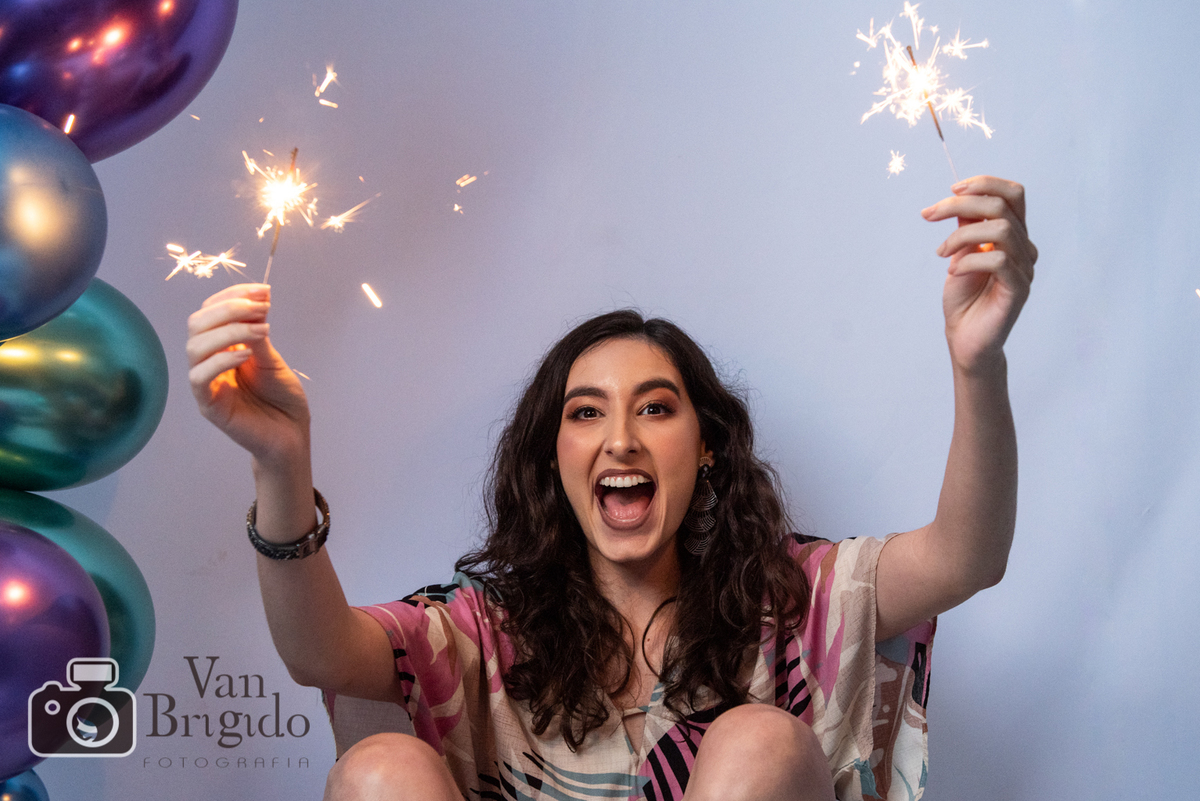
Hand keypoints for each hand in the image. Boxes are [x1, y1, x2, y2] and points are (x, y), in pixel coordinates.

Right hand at [186, 283, 309, 465]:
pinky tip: (246, 355)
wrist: (291, 432)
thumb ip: (257, 333)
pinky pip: (200, 377)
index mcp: (222, 345)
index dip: (233, 295)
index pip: (211, 311)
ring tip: (262, 331)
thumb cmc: (282, 397)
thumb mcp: (271, 358)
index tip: (263, 291)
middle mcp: (209, 360)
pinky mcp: (208, 404)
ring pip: (195, 347)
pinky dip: (221, 360)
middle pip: (197, 324)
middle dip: (228, 308)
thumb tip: (255, 302)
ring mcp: (206, 382)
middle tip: (261, 309)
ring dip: (229, 331)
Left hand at [922, 176, 1036, 372]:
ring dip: (961, 236)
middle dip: (960, 204)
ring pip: (1001, 230)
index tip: (951, 190)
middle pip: (1002, 206)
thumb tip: (960, 197)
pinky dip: (969, 260)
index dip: (984, 184)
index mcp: (1014, 234)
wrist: (965, 337)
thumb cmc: (963, 297)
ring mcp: (1025, 268)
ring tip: (941, 253)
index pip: (1013, 194)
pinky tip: (952, 272)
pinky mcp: (1019, 289)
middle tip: (929, 215)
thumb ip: (966, 226)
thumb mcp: (960, 253)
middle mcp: (1025, 247)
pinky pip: (998, 260)